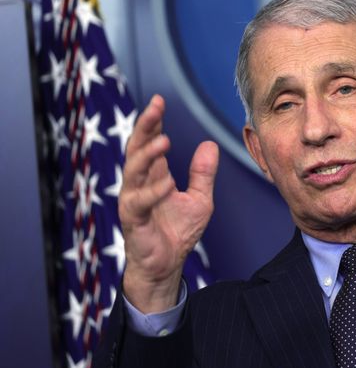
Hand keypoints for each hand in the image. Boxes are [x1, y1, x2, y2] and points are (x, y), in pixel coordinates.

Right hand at [119, 95, 218, 312]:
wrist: (166, 266)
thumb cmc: (177, 233)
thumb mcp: (199, 199)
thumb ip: (203, 173)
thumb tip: (209, 144)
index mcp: (154, 176)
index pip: (150, 142)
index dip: (153, 122)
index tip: (159, 101)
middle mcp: (140, 184)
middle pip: (137, 149)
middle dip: (145, 127)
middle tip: (155, 108)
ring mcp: (134, 201)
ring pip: (133, 171)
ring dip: (147, 155)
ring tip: (163, 140)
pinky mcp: (133, 221)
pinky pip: (140, 203)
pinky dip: (152, 192)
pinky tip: (166, 183)